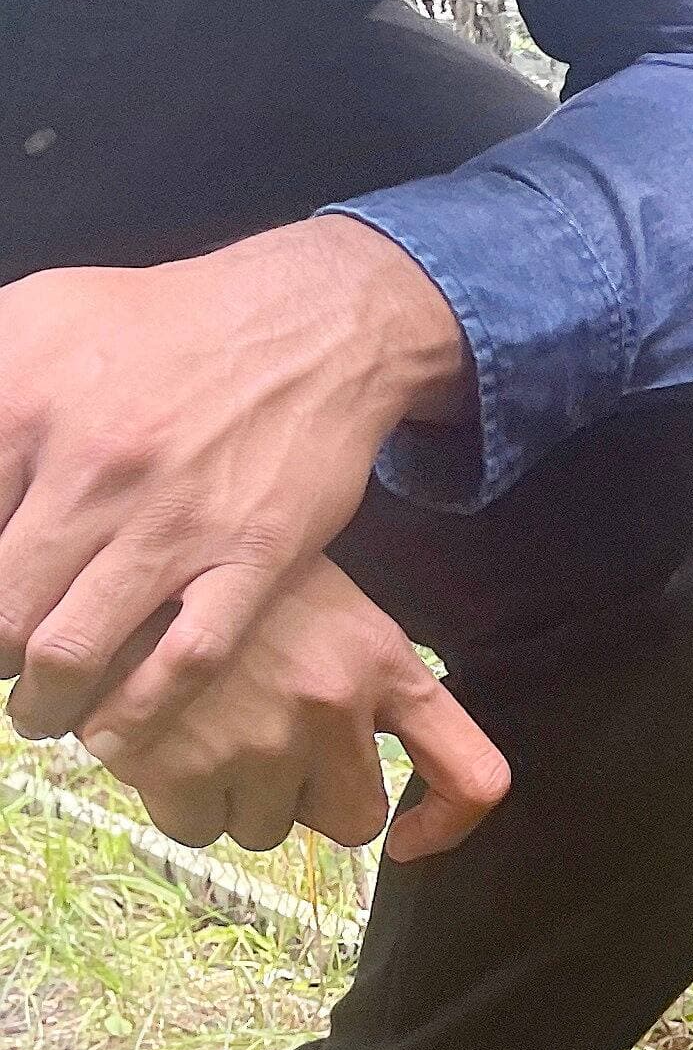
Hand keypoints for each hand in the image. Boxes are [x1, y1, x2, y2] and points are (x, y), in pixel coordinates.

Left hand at [0, 221, 469, 739]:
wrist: (305, 326)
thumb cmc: (162, 325)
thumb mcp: (37, 315)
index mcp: (22, 405)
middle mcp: (91, 469)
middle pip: (0, 608)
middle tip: (2, 664)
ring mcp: (173, 521)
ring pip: (72, 648)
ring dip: (43, 701)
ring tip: (39, 711)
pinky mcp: (251, 559)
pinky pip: (182, 663)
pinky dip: (137, 714)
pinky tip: (112, 733)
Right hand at [67, 551, 510, 860]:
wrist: (101, 544)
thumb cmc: (213, 565)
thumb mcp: (315, 596)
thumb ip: (356, 675)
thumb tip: (355, 771)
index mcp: (380, 660)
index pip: (471, 774)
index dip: (449, 825)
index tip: (413, 840)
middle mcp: (333, 704)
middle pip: (353, 822)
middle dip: (310, 798)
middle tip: (261, 738)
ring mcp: (260, 740)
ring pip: (267, 829)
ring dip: (235, 795)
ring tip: (200, 719)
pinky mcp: (184, 767)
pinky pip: (198, 828)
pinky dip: (177, 797)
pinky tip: (159, 733)